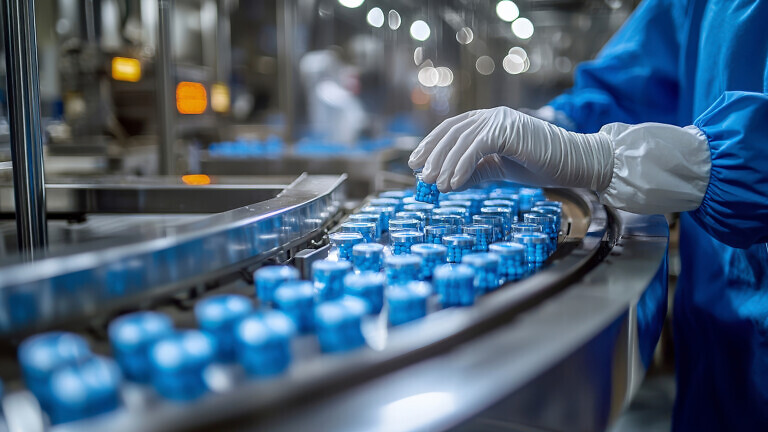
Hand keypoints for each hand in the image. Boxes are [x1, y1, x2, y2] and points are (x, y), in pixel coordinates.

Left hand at [408, 107, 613, 192]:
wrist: (575, 163)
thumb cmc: (541, 165)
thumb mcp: (500, 170)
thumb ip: (475, 172)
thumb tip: (447, 183)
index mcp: (488, 122)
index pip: (451, 129)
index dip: (431, 146)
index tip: (416, 164)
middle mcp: (491, 116)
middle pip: (452, 133)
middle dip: (433, 155)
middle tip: (421, 177)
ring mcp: (500, 120)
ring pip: (461, 140)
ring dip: (445, 164)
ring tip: (436, 185)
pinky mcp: (508, 129)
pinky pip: (477, 147)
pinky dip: (462, 166)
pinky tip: (454, 184)